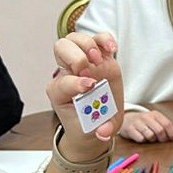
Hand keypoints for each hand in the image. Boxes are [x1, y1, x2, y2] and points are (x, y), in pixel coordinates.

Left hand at [47, 31, 122, 145]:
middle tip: (88, 69)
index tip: (89, 86)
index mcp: (61, 93)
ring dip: (87, 45)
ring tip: (98, 58)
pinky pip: (98, 40)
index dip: (74, 82)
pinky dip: (104, 40)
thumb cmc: (91, 124)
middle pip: (61, 49)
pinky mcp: (101, 58)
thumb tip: (103, 132)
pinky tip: (111, 48)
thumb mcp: (97, 132)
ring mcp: (85, 63)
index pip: (63, 82)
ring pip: (75, 39)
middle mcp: (69, 73)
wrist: (95, 121)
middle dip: (75, 56)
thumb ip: (102, 131)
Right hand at [120, 109, 172, 142]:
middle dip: (162, 138)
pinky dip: (143, 141)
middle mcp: (146, 117)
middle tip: (160, 140)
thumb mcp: (156, 121)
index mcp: (155, 114)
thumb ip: (166, 128)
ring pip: (150, 135)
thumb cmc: (144, 122)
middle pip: (160, 131)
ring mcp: (137, 123)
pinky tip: (141, 137)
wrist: (126, 119)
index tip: (172, 139)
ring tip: (149, 138)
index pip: (167, 124)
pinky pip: (141, 139)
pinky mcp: (130, 129)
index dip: (171, 133)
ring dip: (152, 140)